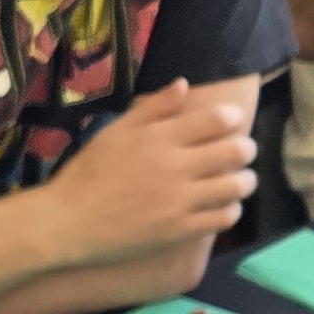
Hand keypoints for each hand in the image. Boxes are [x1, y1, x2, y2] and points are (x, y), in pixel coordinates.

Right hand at [43, 77, 259, 267]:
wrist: (67, 222)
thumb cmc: (89, 172)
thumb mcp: (116, 131)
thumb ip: (153, 108)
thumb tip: (184, 84)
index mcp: (160, 138)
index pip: (216, 120)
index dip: (232, 118)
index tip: (232, 122)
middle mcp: (175, 166)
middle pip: (235, 151)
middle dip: (246, 148)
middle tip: (242, 151)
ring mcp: (179, 200)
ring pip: (236, 186)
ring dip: (245, 180)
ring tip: (239, 179)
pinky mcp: (179, 229)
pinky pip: (223, 218)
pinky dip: (232, 209)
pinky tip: (224, 205)